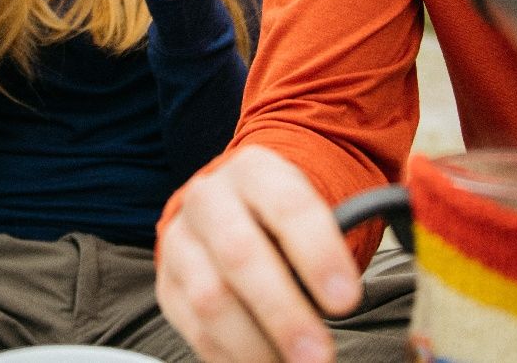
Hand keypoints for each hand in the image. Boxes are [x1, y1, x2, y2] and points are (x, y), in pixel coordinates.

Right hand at [156, 147, 362, 362]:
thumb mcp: (309, 209)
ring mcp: (181, 242)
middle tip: (318, 354)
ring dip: (255, 344)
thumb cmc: (280, 221)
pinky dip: (232, 356)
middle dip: (283, 313)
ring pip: (210, 298)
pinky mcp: (168, 285)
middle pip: (240, 254)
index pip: (288, 206)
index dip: (318, 254)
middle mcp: (209, 199)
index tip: (347, 300)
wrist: (230, 211)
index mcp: (254, 172)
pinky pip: (195, 328)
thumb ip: (332, 239)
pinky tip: (263, 361)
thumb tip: (348, 292)